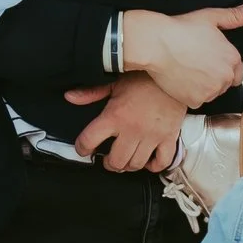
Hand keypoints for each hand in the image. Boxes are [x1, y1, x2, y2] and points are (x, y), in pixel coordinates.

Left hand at [66, 73, 182, 170]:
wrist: (173, 76)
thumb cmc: (143, 78)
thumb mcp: (114, 83)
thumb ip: (91, 93)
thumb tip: (69, 97)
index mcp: (115, 116)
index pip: (90, 140)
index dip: (82, 148)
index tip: (83, 149)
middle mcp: (132, 130)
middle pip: (116, 161)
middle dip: (108, 163)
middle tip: (106, 159)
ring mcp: (152, 136)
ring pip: (136, 164)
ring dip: (127, 166)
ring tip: (124, 160)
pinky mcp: (169, 138)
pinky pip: (161, 162)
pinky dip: (153, 166)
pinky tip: (147, 161)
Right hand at [122, 5, 242, 106]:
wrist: (155, 44)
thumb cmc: (180, 28)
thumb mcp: (210, 17)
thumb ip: (236, 16)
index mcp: (232, 58)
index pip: (235, 73)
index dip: (221, 66)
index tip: (207, 60)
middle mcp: (225, 77)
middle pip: (223, 84)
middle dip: (212, 77)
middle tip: (194, 63)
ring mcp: (211, 91)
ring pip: (210, 93)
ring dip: (202, 87)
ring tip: (186, 70)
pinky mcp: (195, 101)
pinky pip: (196, 101)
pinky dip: (188, 94)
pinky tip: (179, 80)